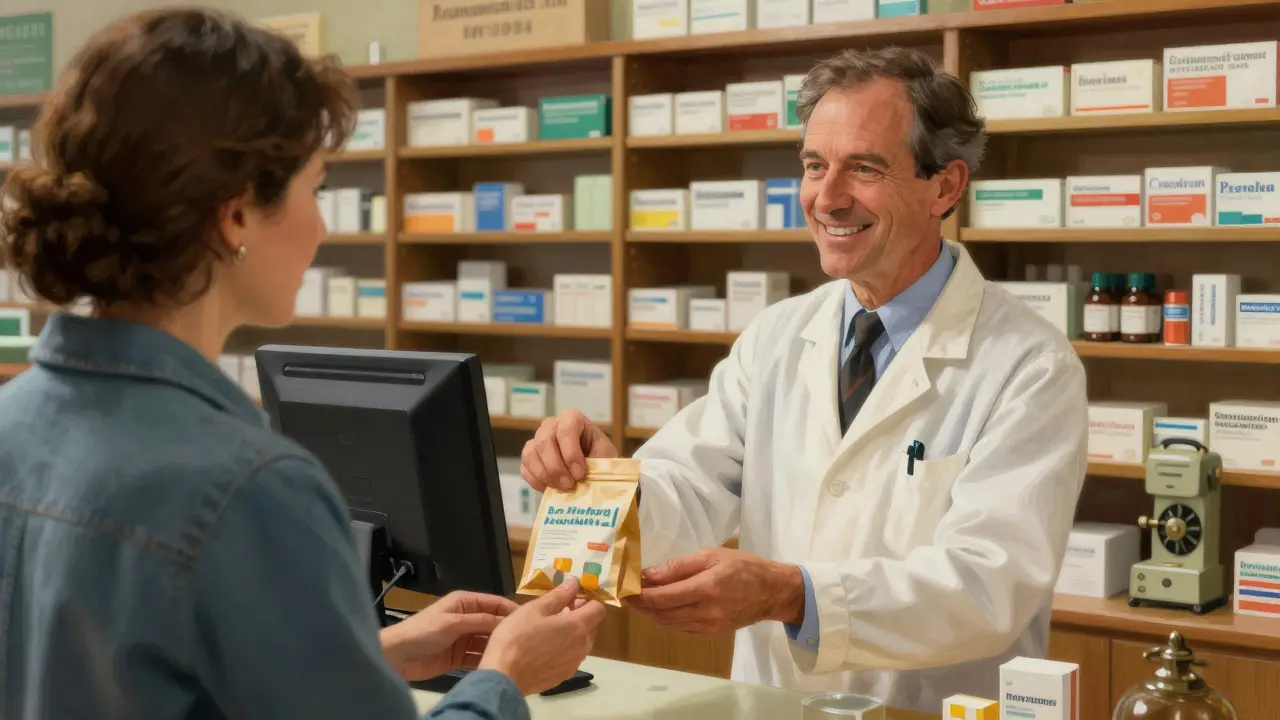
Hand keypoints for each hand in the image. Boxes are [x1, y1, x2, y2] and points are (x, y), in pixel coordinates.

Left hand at [380, 591, 517, 680]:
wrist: (398, 656)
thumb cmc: (423, 631)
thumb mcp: (452, 622)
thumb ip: (479, 621)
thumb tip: (505, 620)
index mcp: (464, 603)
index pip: (493, 603)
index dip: (509, 609)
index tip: (527, 619)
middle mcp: (466, 618)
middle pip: (492, 623)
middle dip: (505, 630)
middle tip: (524, 640)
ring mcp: (463, 638)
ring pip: (486, 640)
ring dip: (496, 646)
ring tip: (513, 653)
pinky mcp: (459, 656)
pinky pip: (478, 656)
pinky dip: (486, 659)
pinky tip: (497, 663)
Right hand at [478, 578, 606, 694]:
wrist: (504, 677)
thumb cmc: (518, 637)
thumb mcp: (535, 609)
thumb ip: (558, 595)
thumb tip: (574, 584)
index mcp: (579, 626)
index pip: (599, 608)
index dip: (587, 600)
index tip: (570, 598)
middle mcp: (583, 646)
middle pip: (591, 625)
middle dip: (578, 616)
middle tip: (555, 612)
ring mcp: (574, 664)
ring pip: (581, 642)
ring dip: (571, 633)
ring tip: (546, 631)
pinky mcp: (564, 676)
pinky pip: (571, 657)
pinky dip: (563, 650)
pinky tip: (542, 649)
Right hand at [521, 409, 617, 490]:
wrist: (593, 468)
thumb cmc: (600, 458)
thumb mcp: (606, 456)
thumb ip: (597, 463)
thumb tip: (587, 478)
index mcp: (573, 419)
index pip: (566, 429)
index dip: (571, 452)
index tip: (580, 473)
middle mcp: (552, 425)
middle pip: (544, 441)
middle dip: (556, 467)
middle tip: (569, 485)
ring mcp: (537, 440)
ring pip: (531, 454)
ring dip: (545, 475)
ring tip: (562, 488)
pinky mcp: (529, 457)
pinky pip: (525, 468)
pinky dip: (536, 481)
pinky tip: (550, 488)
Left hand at [627, 548, 804, 635]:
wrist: (772, 592)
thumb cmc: (742, 567)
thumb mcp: (711, 556)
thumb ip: (678, 567)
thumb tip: (648, 575)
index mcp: (706, 588)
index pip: (662, 597)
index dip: (639, 595)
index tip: (624, 587)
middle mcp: (705, 612)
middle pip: (661, 614)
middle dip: (640, 605)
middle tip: (626, 594)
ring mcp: (708, 626)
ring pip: (668, 623)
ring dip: (651, 613)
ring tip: (639, 600)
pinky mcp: (710, 633)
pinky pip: (680, 627)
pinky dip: (666, 618)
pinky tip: (660, 607)